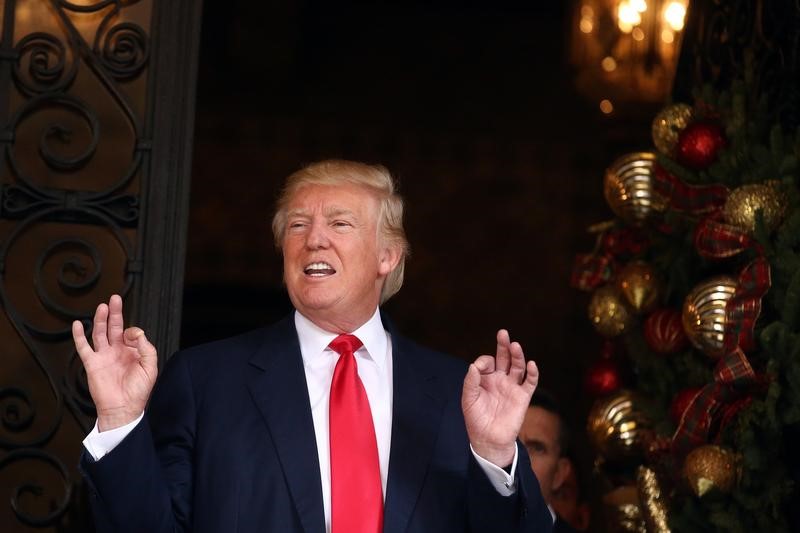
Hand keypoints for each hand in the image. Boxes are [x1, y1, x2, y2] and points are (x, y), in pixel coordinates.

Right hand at [72, 294, 157, 431]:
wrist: (123, 408)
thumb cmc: (138, 391)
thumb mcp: (150, 367)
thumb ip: (147, 348)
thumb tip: (138, 332)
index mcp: (133, 352)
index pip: (132, 333)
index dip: (133, 332)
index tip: (134, 338)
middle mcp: (118, 351)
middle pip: (115, 327)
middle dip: (115, 313)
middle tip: (115, 298)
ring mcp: (104, 356)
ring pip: (100, 333)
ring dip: (100, 320)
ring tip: (102, 306)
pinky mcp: (92, 363)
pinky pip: (84, 347)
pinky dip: (79, 336)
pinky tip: (77, 324)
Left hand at [461, 329, 538, 466]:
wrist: (488, 439)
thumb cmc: (476, 419)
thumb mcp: (468, 399)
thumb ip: (471, 382)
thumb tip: (473, 366)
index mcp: (486, 378)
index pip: (487, 361)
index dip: (484, 361)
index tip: (479, 368)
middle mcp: (500, 379)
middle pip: (504, 358)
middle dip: (503, 345)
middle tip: (503, 333)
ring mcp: (512, 387)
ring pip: (517, 366)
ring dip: (517, 355)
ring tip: (515, 345)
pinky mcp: (522, 397)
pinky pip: (530, 382)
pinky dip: (533, 373)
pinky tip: (531, 364)